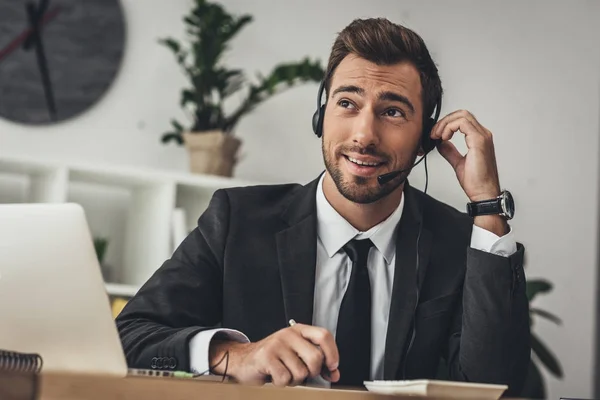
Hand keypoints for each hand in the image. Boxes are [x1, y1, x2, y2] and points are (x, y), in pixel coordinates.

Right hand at [209, 324, 339, 386]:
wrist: (245, 361)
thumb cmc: (275, 358)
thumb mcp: (298, 355)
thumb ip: (317, 362)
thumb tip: (334, 374)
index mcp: (299, 330)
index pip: (324, 335)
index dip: (332, 353)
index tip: (332, 366)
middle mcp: (289, 334)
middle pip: (315, 358)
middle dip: (312, 372)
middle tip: (301, 372)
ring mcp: (277, 344)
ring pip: (301, 372)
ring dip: (295, 380)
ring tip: (284, 372)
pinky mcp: (267, 357)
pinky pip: (285, 378)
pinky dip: (282, 383)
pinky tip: (274, 376)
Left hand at [431, 110, 500, 201]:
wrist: (483, 192)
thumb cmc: (476, 181)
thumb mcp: (458, 162)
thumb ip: (450, 151)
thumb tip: (441, 143)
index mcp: (479, 138)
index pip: (462, 120)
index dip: (446, 124)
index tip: (435, 135)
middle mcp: (483, 134)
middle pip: (462, 114)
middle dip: (444, 121)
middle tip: (434, 134)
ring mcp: (482, 136)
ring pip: (462, 116)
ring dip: (445, 124)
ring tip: (437, 136)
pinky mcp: (479, 141)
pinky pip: (462, 123)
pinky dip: (449, 127)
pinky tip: (443, 138)